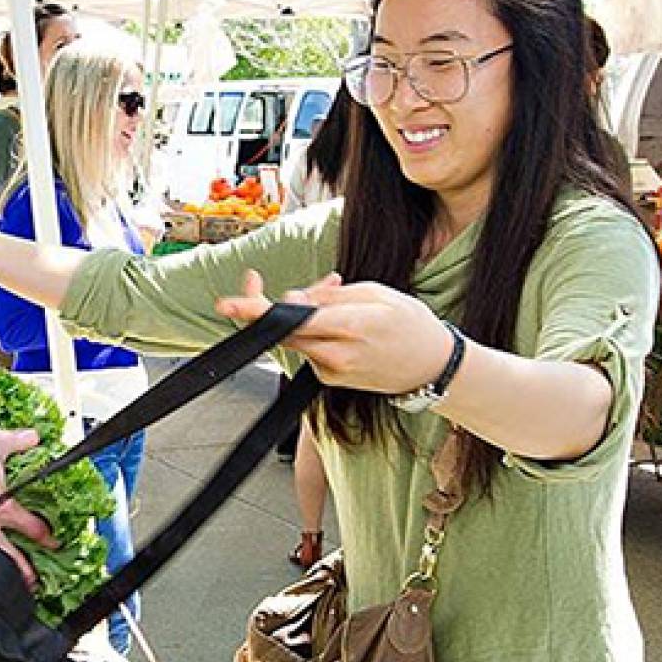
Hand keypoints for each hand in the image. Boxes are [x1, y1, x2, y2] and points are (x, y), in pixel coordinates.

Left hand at [216, 271, 455, 393]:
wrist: (433, 367)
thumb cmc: (410, 324)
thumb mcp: (375, 294)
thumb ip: (328, 297)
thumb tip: (292, 301)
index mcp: (350, 326)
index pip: (293, 318)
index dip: (257, 311)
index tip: (228, 304)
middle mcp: (336, 353)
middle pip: (283, 330)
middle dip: (264, 307)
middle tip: (252, 282)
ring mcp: (332, 371)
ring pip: (295, 337)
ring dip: (297, 315)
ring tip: (329, 295)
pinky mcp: (330, 379)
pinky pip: (309, 349)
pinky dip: (312, 332)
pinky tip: (336, 320)